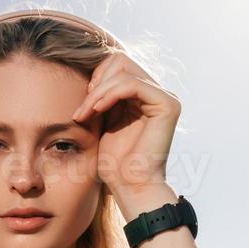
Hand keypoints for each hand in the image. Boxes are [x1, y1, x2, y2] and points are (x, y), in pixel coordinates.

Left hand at [70, 52, 179, 205]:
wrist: (129, 186)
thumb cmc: (114, 162)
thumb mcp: (102, 121)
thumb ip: (101, 96)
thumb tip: (88, 71)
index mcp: (143, 95)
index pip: (116, 65)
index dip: (95, 79)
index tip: (81, 107)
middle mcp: (156, 92)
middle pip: (120, 61)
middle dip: (96, 82)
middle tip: (83, 110)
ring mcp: (164, 97)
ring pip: (123, 70)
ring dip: (97, 91)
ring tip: (84, 114)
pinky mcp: (167, 104)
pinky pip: (132, 84)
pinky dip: (108, 94)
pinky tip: (96, 110)